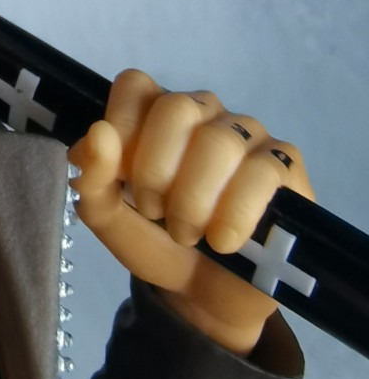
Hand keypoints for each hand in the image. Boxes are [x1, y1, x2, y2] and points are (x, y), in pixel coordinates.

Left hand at [67, 69, 314, 354]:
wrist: (205, 292)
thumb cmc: (157, 242)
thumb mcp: (110, 218)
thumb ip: (93, 178)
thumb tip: (98, 134)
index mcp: (156, 115)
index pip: (135, 86)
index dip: (122, 130)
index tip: (121, 179)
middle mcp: (204, 113)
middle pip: (176, 107)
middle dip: (156, 171)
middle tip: (155, 212)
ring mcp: (248, 135)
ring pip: (219, 142)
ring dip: (193, 200)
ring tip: (187, 234)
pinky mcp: (285, 165)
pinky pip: (261, 172)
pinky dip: (234, 215)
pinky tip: (223, 242)